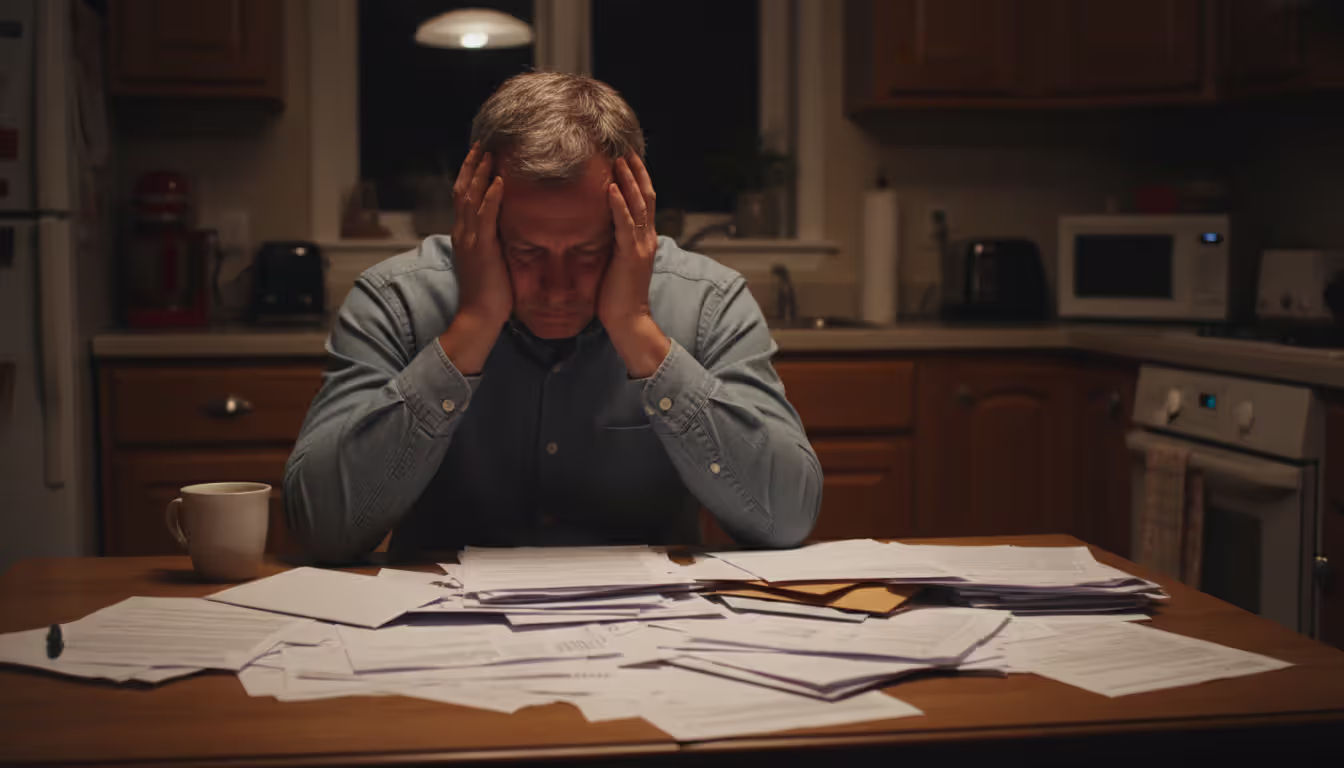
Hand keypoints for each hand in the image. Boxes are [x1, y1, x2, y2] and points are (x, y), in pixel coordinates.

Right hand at [439, 144, 506, 374]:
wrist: (479, 317)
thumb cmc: (489, 294)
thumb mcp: (489, 262)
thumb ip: (492, 243)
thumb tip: (503, 230)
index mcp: (464, 235)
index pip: (464, 197)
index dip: (470, 175)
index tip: (479, 156)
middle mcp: (463, 233)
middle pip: (463, 190)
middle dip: (472, 166)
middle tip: (482, 143)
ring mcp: (470, 240)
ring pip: (471, 198)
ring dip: (481, 174)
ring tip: (490, 153)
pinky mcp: (482, 249)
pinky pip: (486, 217)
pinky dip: (492, 197)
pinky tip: (500, 181)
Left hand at [601, 152, 669, 377]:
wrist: (629, 320)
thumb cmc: (618, 296)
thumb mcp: (617, 262)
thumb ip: (615, 243)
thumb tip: (602, 228)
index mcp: (644, 239)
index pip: (644, 202)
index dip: (637, 179)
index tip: (627, 159)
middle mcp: (647, 238)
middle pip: (645, 196)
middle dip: (636, 171)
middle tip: (625, 149)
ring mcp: (641, 245)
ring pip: (637, 204)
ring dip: (627, 180)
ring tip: (618, 160)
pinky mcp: (630, 255)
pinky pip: (625, 224)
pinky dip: (618, 204)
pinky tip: (610, 188)